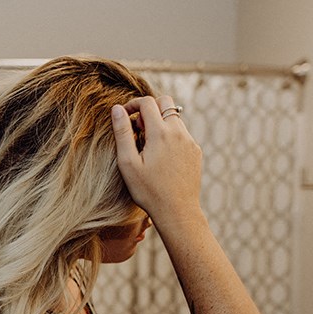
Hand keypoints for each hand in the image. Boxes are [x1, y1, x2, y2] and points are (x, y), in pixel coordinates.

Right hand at [110, 96, 202, 227]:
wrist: (177, 211)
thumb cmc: (148, 190)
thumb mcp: (128, 163)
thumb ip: (122, 133)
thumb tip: (116, 109)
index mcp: (160, 132)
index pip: (147, 102)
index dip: (132, 104)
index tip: (123, 116)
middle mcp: (178, 132)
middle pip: (165, 102)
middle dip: (149, 108)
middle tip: (138, 129)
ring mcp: (190, 141)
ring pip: (174, 118)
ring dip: (159, 123)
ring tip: (148, 146)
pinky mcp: (196, 151)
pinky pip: (182, 134)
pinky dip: (170, 136)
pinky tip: (161, 157)